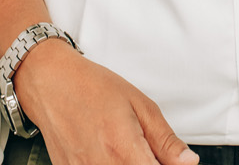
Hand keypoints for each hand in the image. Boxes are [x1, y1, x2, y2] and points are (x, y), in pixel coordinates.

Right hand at [16, 40, 197, 164]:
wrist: (49, 82)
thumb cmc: (91, 87)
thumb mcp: (139, 104)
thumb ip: (165, 140)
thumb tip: (188, 162)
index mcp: (124, 150)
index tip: (167, 161)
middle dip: (149, 164)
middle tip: (146, 152)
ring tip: (124, 149)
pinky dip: (108, 164)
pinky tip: (108, 153)